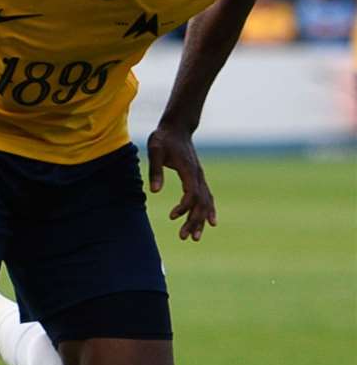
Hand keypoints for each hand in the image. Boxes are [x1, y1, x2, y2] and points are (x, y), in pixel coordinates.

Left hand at [147, 124, 216, 240]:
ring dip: (200, 219)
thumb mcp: (154, 150)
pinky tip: (209, 223)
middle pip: (201, 202)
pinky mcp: (198, 177)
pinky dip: (208, 210)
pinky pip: (207, 197)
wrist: (177, 127)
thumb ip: (155, 171)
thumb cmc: (163, 138)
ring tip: (195, 237)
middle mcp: (198, 174)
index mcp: (188, 169)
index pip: (192, 194)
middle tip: (185, 237)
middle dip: (194, 221)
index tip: (172, 216)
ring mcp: (200, 176)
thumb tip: (154, 192)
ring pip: (206, 201)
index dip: (184, 207)